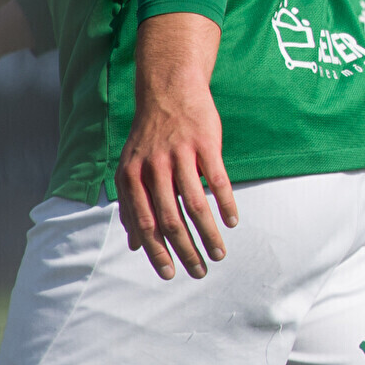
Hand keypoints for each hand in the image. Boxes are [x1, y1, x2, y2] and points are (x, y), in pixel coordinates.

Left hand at [116, 13, 234, 279]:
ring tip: (219, 253)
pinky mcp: (205, 145)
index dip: (157, 252)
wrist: (168, 90)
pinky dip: (226, 204)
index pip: (145, 224)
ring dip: (209, 234)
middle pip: (171, 220)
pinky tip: (233, 222)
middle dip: (185, 251)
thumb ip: (133, 206)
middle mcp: (153, 169)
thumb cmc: (151, 135)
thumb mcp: (132, 169)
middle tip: (199, 272)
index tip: (170, 274)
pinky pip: (217, 181)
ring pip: (195, 205)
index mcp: (132, 178)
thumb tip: (134, 244)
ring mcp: (180, 156)